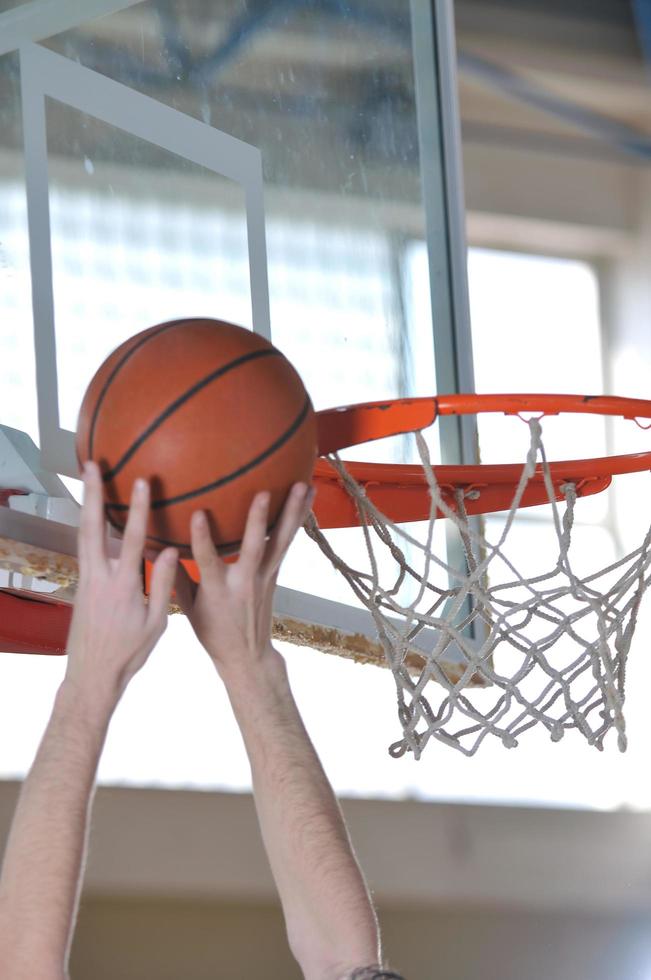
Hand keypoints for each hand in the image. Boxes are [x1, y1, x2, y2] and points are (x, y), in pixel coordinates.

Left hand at [64, 461, 178, 706]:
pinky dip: (89, 526)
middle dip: (93, 495)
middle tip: (91, 466)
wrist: (91, 676)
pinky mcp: (81, 585)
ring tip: (89, 480)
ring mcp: (86, 580)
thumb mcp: (155, 624)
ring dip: (87, 505)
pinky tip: (94, 516)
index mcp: (122, 588)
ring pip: (83, 534)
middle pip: (92, 527)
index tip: (142, 482)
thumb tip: (169, 550)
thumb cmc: (128, 654)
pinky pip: (85, 548)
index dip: (138, 510)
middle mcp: (99, 578)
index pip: (132, 540)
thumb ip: (163, 585)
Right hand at [173, 483, 313, 676]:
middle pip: (255, 548)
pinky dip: (298, 518)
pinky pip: (288, 542)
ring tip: (305, 485)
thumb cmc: (212, 631)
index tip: (197, 515)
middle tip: (265, 492)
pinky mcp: (276, 572)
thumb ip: (172, 576)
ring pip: (281, 541)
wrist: (248, 655)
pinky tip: (309, 495)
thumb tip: (148, 547)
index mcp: (217, 590)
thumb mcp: (187, 608)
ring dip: (293, 513)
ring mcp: (265, 576)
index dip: (202, 538)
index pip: (207, 560)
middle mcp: (244, 581)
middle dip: (259, 520)